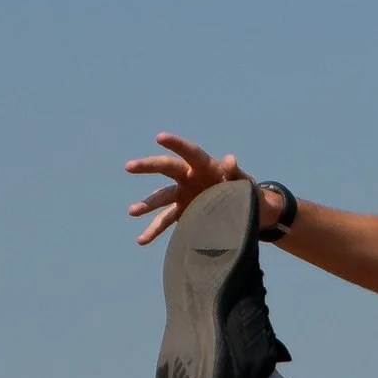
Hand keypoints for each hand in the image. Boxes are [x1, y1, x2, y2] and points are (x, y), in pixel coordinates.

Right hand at [127, 130, 246, 247]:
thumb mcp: (246, 182)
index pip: (189, 152)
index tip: (159, 138)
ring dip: (147, 205)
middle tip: (129, 167)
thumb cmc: (248, 192)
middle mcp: (189, 178)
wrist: (248, 213)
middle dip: (148, 167)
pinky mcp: (182, 213)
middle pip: (166, 169)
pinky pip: (165, 221)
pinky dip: (153, 231)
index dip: (176, 145)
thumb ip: (236, 172)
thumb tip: (230, 160)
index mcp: (205, 166)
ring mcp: (183, 196)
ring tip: (132, 211)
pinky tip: (141, 240)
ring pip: (161, 198)